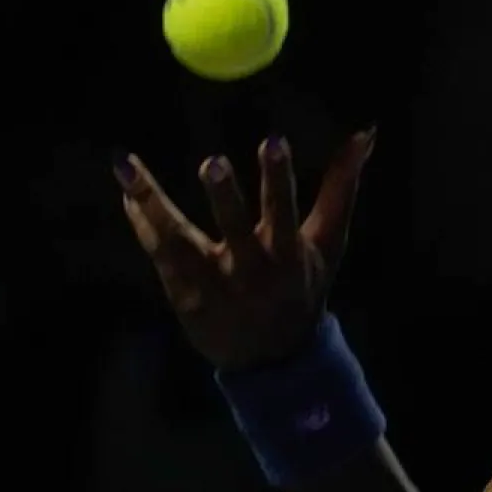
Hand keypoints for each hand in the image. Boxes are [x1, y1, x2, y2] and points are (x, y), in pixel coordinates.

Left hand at [116, 129, 375, 370]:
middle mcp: (249, 270)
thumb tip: (365, 131)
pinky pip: (158, 251)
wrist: (272, 360)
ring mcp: (211, 284)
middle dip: (226, 195)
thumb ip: (342, 187)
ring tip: (126, 165)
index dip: (278, 178)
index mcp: (287, 255)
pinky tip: (128, 191)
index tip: (272, 140)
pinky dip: (142, 219)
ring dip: (151, 201)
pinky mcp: (182, 294)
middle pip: (234, 228)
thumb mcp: (328, 243)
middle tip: (212, 162)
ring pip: (177, 239)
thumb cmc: (303, 287)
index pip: (283, 211)